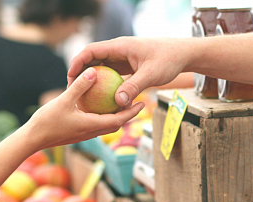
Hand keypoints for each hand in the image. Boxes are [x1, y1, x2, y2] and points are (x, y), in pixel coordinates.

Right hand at [28, 67, 144, 150]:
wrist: (34, 139)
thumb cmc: (47, 121)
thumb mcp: (64, 100)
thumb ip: (80, 86)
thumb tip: (93, 71)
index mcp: (93, 125)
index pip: (120, 120)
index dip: (132, 112)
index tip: (143, 104)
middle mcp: (93, 132)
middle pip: (117, 124)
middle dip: (128, 115)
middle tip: (136, 102)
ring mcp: (86, 134)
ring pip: (107, 125)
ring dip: (117, 116)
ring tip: (121, 103)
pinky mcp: (80, 133)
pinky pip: (97, 124)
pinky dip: (104, 117)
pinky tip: (99, 107)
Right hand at [67, 37, 189, 107]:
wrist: (182, 55)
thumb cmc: (168, 60)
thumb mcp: (151, 74)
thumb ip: (134, 87)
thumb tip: (118, 102)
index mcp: (120, 46)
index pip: (91, 51)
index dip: (78, 63)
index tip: (70, 77)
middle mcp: (119, 51)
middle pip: (93, 59)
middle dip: (82, 73)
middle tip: (74, 90)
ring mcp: (124, 59)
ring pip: (103, 68)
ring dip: (94, 80)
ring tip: (85, 96)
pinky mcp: (129, 66)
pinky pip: (113, 75)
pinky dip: (107, 85)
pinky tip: (104, 99)